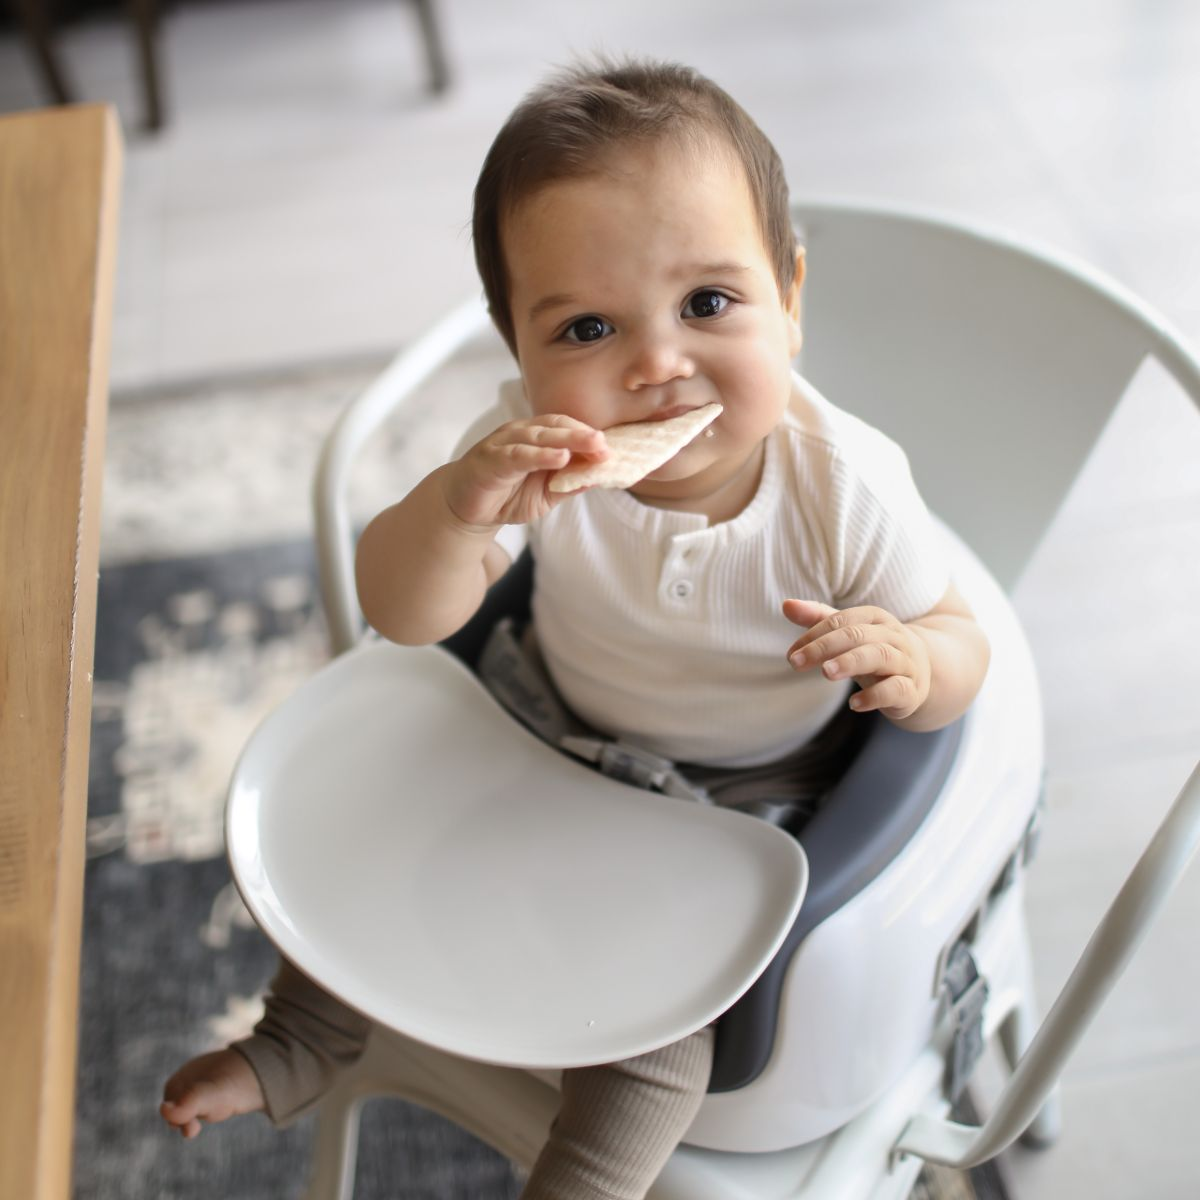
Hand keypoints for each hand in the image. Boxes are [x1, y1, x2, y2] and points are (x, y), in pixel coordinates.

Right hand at [441, 416, 606, 528]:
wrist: (467, 508)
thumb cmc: (507, 495)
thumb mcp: (546, 494)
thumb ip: (569, 485)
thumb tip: (599, 477)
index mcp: (537, 437)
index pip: (567, 428)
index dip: (589, 436)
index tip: (612, 450)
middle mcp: (521, 433)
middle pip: (557, 426)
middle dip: (584, 434)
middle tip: (606, 443)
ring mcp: (504, 443)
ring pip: (539, 436)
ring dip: (567, 439)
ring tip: (592, 445)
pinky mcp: (490, 458)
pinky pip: (518, 454)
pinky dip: (539, 455)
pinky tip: (559, 458)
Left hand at [783, 599, 931, 719]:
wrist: (920, 674)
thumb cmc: (873, 649)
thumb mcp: (849, 633)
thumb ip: (819, 619)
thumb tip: (786, 605)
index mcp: (875, 618)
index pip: (842, 621)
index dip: (814, 635)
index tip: (791, 655)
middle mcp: (892, 636)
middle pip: (858, 635)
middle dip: (825, 647)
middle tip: (795, 663)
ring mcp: (905, 662)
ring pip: (880, 656)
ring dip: (850, 663)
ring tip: (826, 672)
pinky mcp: (911, 689)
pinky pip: (896, 689)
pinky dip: (875, 696)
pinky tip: (854, 704)